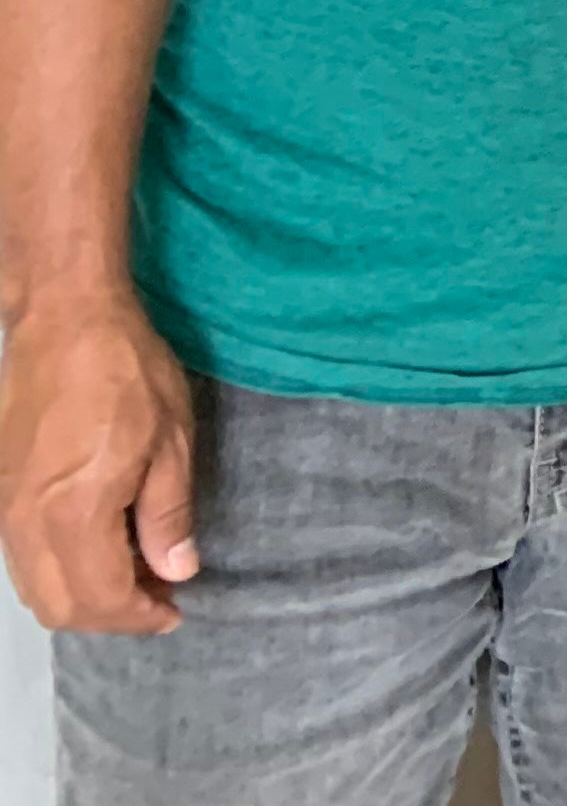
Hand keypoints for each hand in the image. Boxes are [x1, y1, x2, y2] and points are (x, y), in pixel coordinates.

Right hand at [0, 297, 200, 633]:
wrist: (64, 322)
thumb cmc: (128, 372)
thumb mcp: (171, 440)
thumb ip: (168, 514)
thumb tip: (177, 571)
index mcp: (73, 513)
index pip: (100, 598)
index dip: (139, 616)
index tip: (175, 611)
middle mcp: (25, 523)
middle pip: (58, 606)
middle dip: (110, 616)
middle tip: (159, 596)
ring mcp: (3, 509)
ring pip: (35, 587)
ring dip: (83, 596)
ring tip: (137, 573)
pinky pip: (22, 557)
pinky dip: (59, 570)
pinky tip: (100, 547)